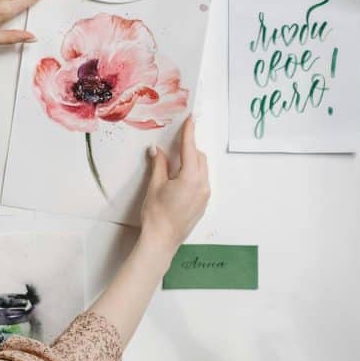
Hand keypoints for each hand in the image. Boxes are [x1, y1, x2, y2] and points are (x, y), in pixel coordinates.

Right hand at [139, 115, 210, 259]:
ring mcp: (205, 195)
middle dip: (188, 148)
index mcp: (190, 178)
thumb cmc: (156, 214)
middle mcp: (202, 185)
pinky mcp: (203, 203)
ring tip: (174, 164)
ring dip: (191, 161)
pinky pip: (202, 181)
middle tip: (174, 144)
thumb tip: (157, 150)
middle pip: (199, 157)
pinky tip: (178, 179)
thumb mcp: (155, 185)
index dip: (189, 132)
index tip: (191, 119)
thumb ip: (159, 164)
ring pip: (202, 169)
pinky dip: (193, 174)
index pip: (190, 148)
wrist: (162, 240)